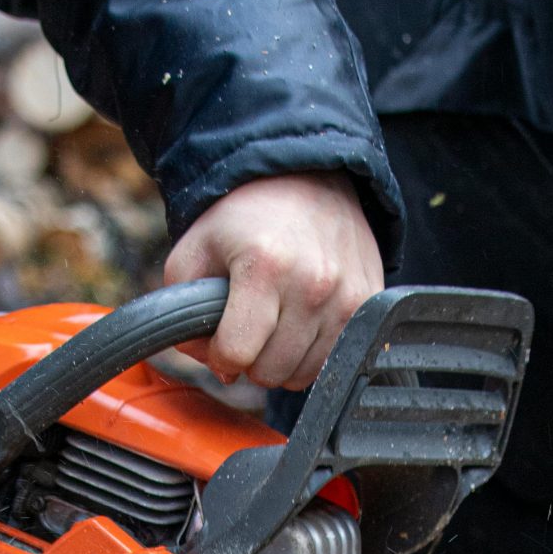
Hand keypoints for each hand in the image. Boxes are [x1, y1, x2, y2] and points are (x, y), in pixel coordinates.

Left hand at [165, 170, 382, 389]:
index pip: (236, 352)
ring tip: (275, 323)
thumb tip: (209, 363)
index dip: (218, 355)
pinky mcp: (370, 302)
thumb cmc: (245, 218)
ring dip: (282, 361)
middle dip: (250, 359)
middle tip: (248, 328)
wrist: (307, 178)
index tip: (218, 341)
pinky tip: (302, 323)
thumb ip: (182, 309)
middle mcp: (313, 283)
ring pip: (303, 374)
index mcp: (265, 266)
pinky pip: (334, 360)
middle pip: (270, 371)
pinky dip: (312, 354)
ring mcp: (347, 296)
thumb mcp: (194, 249)